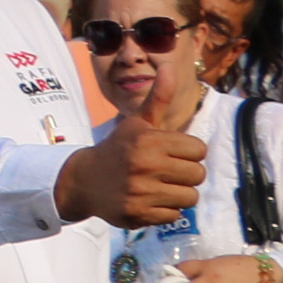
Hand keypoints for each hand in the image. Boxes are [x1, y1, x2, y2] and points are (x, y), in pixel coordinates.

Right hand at [53, 110, 209, 228]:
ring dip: (178, 194)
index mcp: (149, 140)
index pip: (199, 150)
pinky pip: (174, 216)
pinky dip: (165, 211)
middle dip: (186, 175)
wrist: (83, 180)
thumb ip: (158, 97)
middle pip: (198, 175)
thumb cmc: (119, 149)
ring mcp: (141, 191)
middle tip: (165, 172)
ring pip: (190, 197)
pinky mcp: (138, 214)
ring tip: (159, 187)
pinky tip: (148, 201)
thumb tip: (168, 66)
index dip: (188, 152)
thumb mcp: (137, 122)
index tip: (170, 153)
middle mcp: (145, 165)